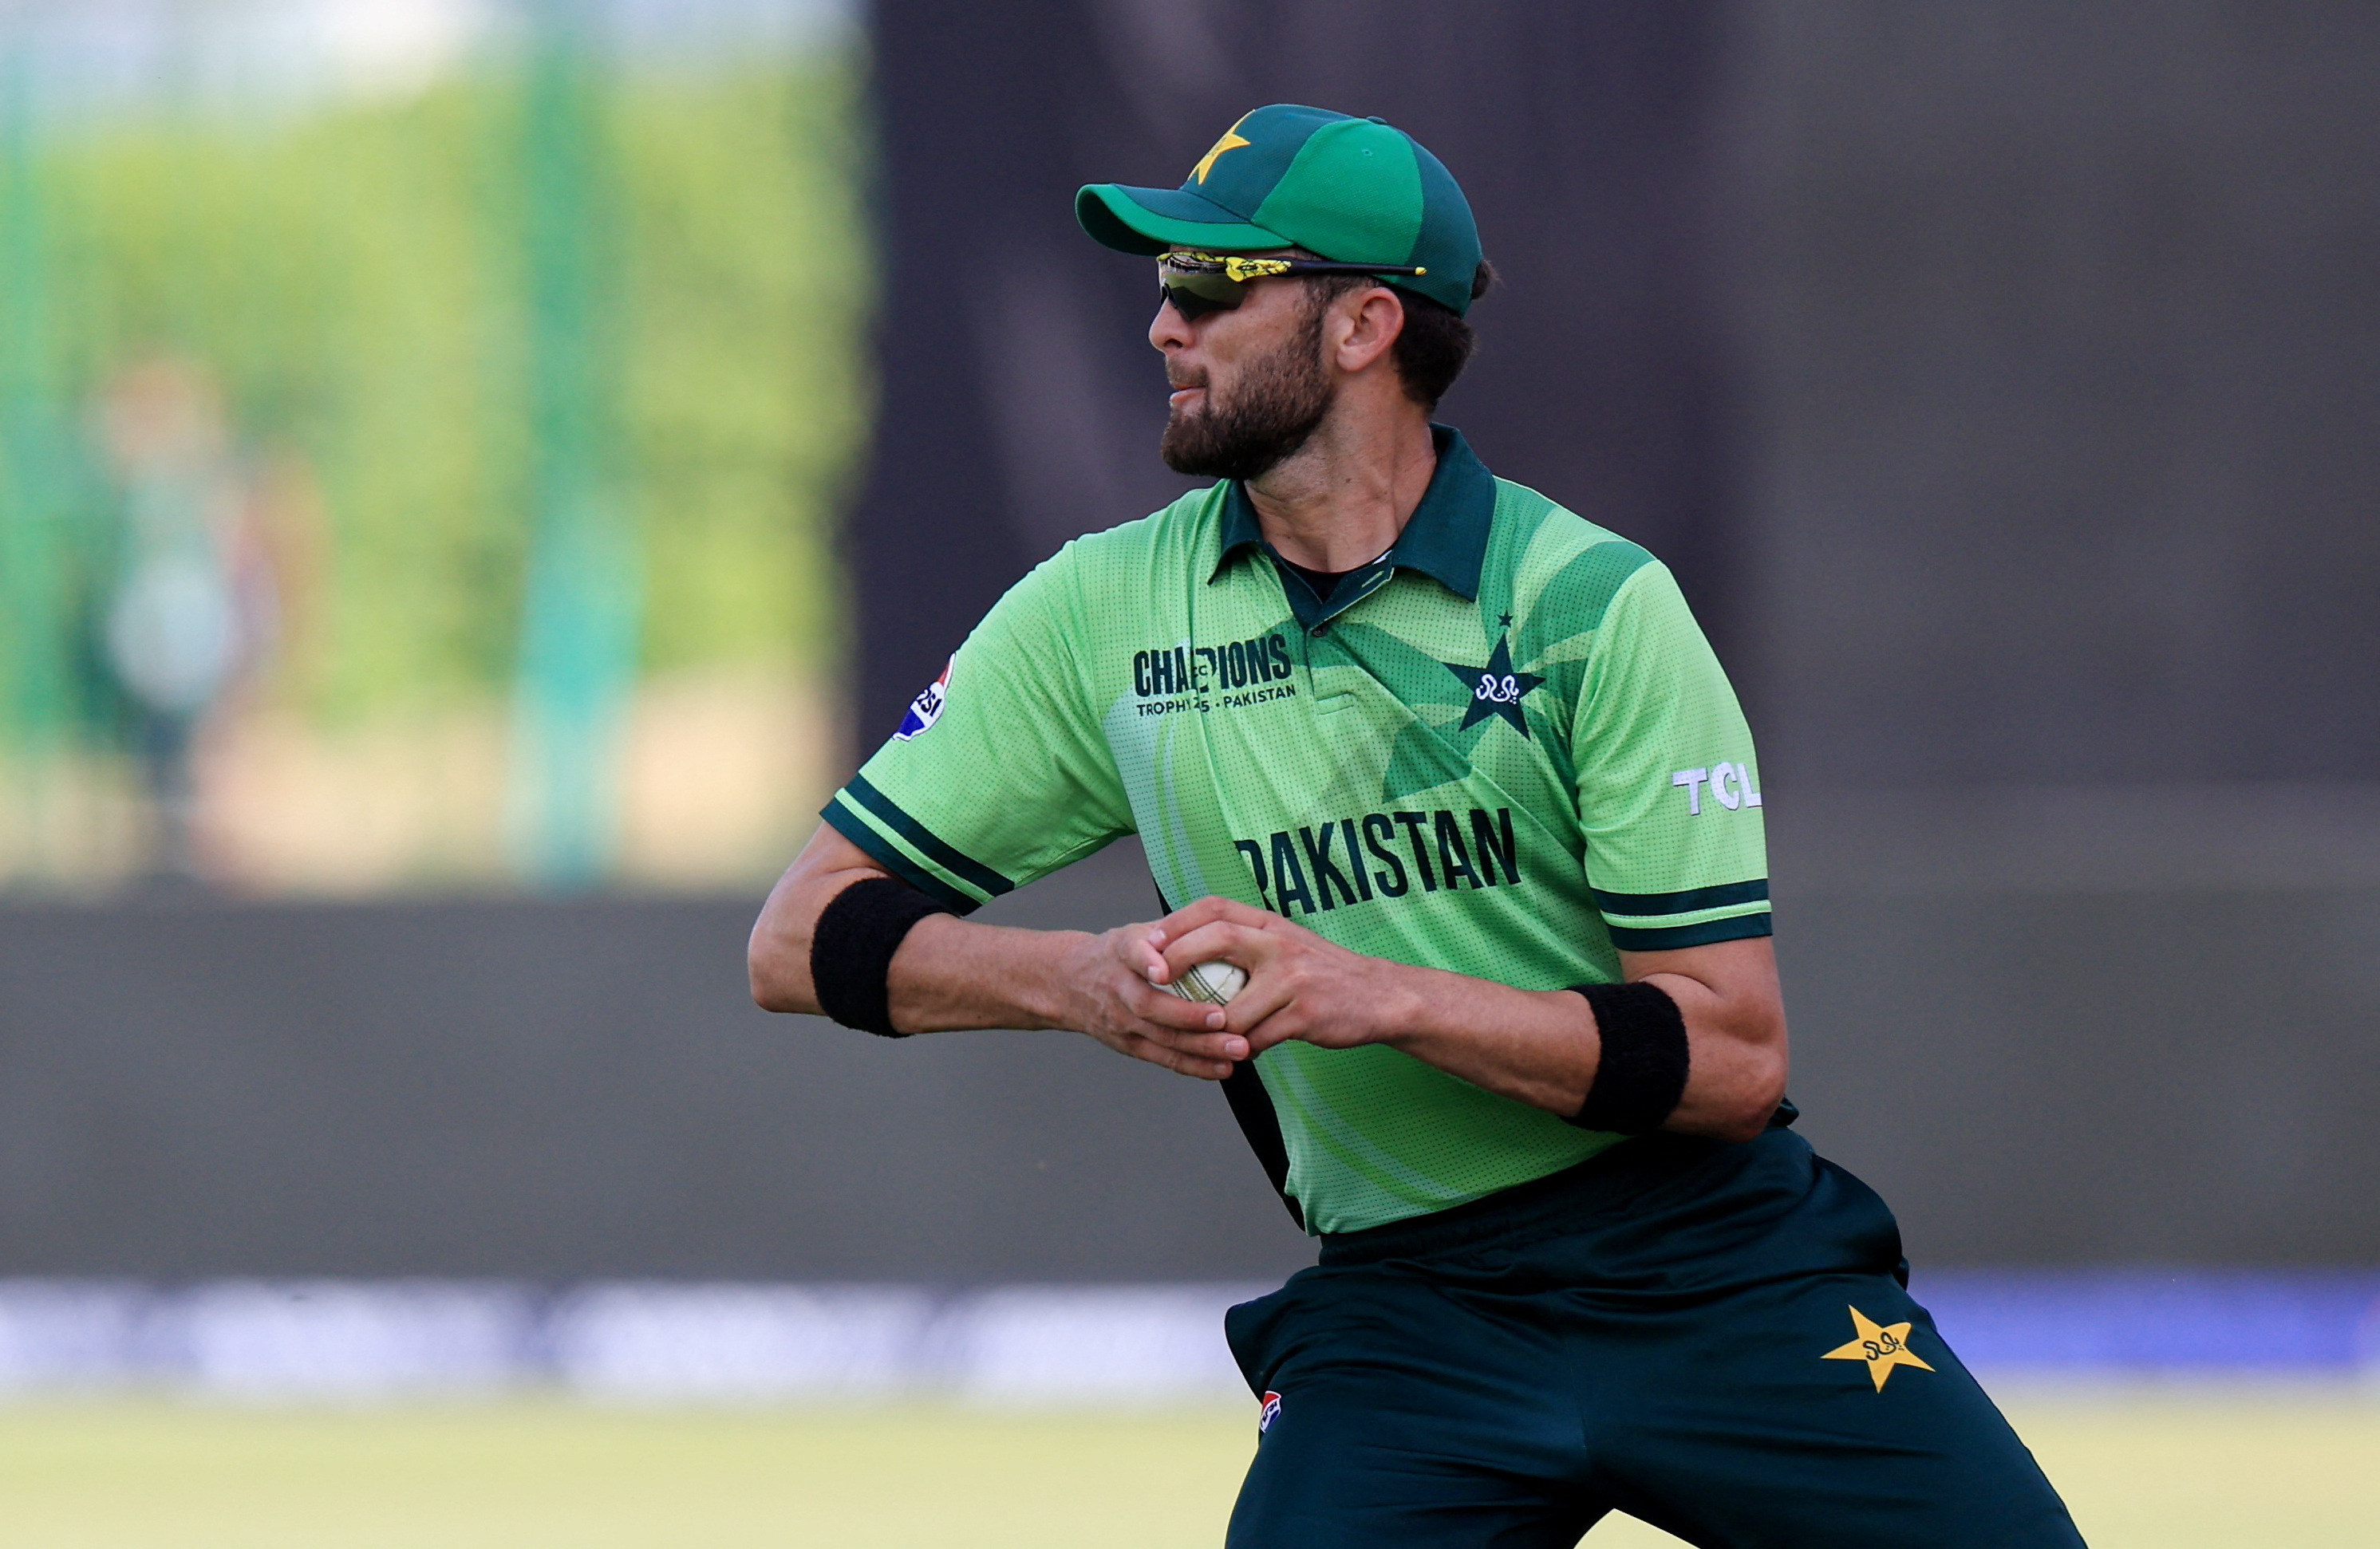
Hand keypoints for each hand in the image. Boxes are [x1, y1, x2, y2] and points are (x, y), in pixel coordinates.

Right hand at [1052, 920, 1251, 1079]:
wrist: (1067, 984)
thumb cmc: (1116, 955)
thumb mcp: (1134, 932)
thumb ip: (1169, 931)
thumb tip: (1219, 921)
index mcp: (1122, 951)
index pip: (1132, 953)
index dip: (1147, 961)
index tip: (1163, 970)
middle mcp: (1118, 987)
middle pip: (1148, 1005)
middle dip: (1188, 1015)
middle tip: (1223, 1018)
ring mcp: (1121, 1020)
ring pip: (1161, 1037)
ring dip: (1201, 1046)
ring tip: (1237, 1048)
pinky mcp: (1128, 1044)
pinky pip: (1164, 1058)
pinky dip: (1195, 1066)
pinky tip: (1223, 1068)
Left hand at [1150, 897, 1399, 1056]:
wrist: (1381, 997)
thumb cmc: (1324, 975)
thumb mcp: (1287, 944)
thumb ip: (1247, 944)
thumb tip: (1189, 952)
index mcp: (1272, 924)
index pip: (1216, 907)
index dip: (1177, 921)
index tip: (1148, 941)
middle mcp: (1281, 943)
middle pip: (1218, 938)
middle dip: (1179, 958)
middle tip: (1155, 983)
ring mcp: (1293, 978)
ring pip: (1232, 1006)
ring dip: (1213, 1028)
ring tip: (1209, 1037)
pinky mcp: (1304, 1014)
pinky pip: (1256, 1038)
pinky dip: (1243, 1049)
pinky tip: (1245, 1052)